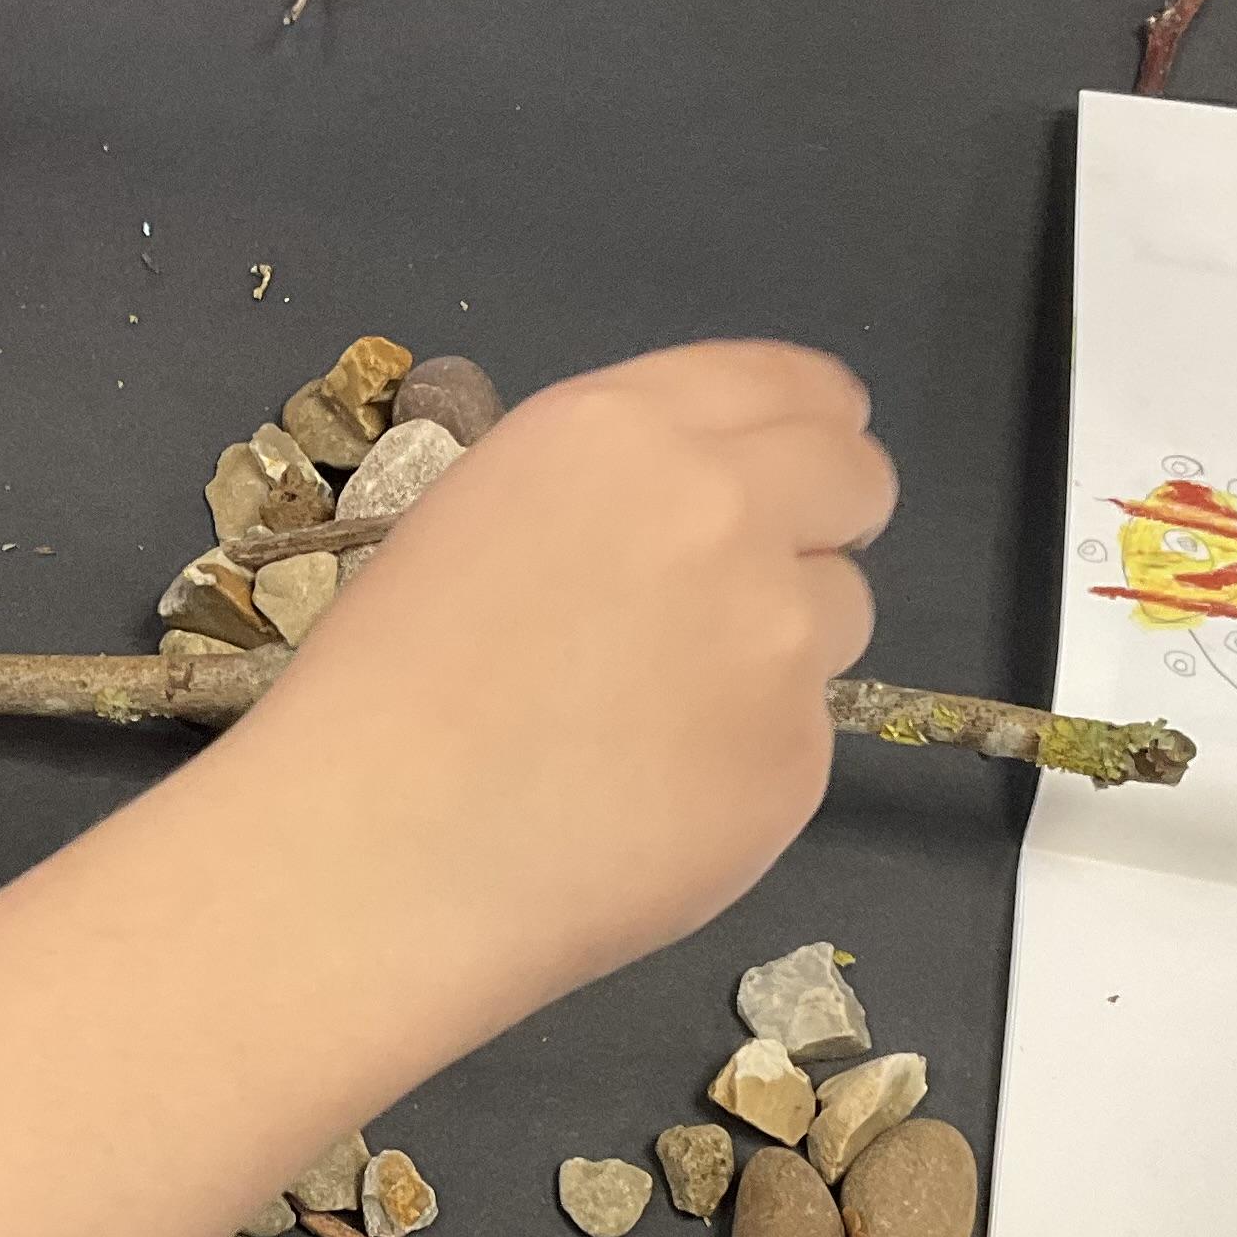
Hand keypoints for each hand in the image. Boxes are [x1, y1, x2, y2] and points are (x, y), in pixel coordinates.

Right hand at [222, 344, 896, 1014]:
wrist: (379, 852)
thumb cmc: (384, 690)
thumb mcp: (480, 517)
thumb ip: (613, 490)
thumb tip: (703, 514)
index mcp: (620, 431)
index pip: (789, 384)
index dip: (812, 423)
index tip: (808, 463)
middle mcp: (720, 507)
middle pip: (857, 478)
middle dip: (829, 519)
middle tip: (763, 586)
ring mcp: (775, 633)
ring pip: (841, 612)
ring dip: (782, 648)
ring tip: (657, 717)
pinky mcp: (798, 754)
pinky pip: (803, 735)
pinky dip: (747, 759)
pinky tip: (647, 798)